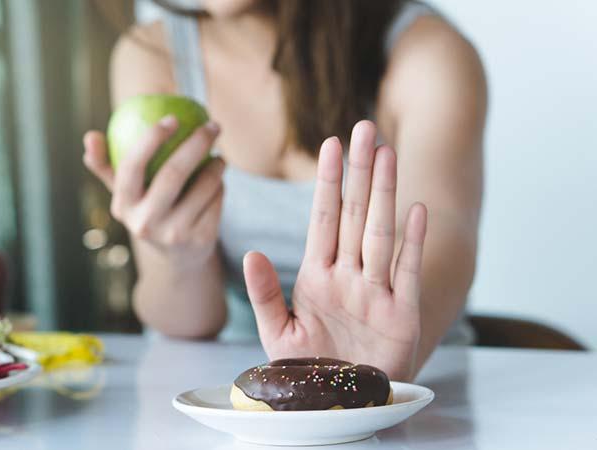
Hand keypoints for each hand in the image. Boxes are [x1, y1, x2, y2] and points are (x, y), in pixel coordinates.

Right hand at [83, 116, 224, 266]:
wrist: (178, 257)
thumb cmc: (149, 210)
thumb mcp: (126, 194)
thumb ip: (106, 165)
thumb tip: (90, 136)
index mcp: (123, 206)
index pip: (131, 167)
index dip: (151, 139)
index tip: (171, 119)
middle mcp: (146, 223)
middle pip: (173, 173)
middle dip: (196, 143)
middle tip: (212, 126)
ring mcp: (174, 234)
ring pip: (203, 186)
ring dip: (216, 165)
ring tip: (218, 157)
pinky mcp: (200, 240)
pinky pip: (216, 200)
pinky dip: (220, 186)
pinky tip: (219, 182)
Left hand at [243, 121, 427, 380]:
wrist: (341, 406)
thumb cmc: (310, 369)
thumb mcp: (278, 332)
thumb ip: (265, 293)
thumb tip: (251, 252)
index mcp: (318, 277)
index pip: (323, 219)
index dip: (327, 182)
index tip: (330, 145)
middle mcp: (349, 276)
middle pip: (354, 215)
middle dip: (359, 172)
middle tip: (364, 128)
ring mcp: (377, 293)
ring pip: (380, 233)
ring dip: (384, 194)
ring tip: (387, 153)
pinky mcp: (401, 315)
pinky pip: (407, 273)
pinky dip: (412, 243)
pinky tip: (417, 210)